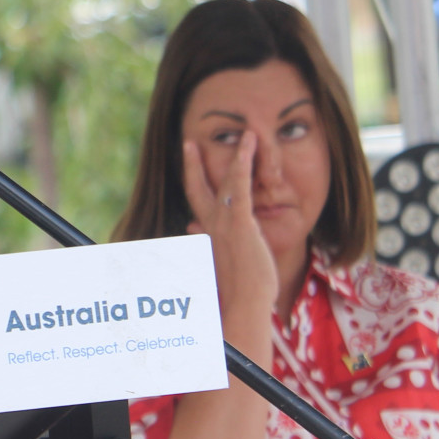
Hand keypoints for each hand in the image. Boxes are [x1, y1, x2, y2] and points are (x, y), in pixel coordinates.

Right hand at [180, 133, 277, 335]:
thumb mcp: (219, 261)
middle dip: (194, 163)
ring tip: (247, 134)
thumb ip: (205, 240)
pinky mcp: (240, 224)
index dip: (192, 178)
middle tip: (190, 142)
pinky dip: (243, 165)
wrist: (243, 304)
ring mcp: (224, 223)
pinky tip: (249, 147)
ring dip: (238, 154)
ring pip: (228, 180)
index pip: (196, 200)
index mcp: (207, 234)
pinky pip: (240, 188)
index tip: (189, 161)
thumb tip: (190, 226)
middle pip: (199, 186)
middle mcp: (211, 224)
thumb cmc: (237, 291)